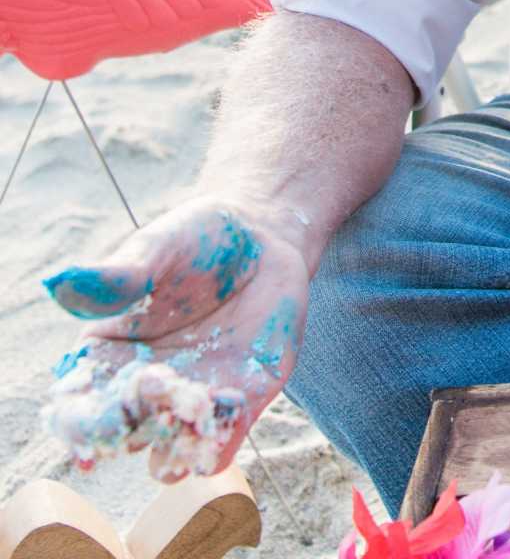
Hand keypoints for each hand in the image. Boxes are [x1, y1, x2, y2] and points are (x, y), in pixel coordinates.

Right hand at [41, 197, 310, 481]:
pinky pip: (221, 446)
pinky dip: (217, 450)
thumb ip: (119, 275)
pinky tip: (218, 436)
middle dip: (132, 426)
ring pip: (168, 452)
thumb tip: (61, 283)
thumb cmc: (197, 240)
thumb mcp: (158, 248)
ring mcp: (191, 400)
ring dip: (173, 448)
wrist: (264, 241)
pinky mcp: (240, 403)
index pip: (77, 403)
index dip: (76, 421)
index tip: (87, 422)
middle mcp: (142, 390)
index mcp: (104, 358)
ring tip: (187, 415)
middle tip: (152, 391)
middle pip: (122, 432)